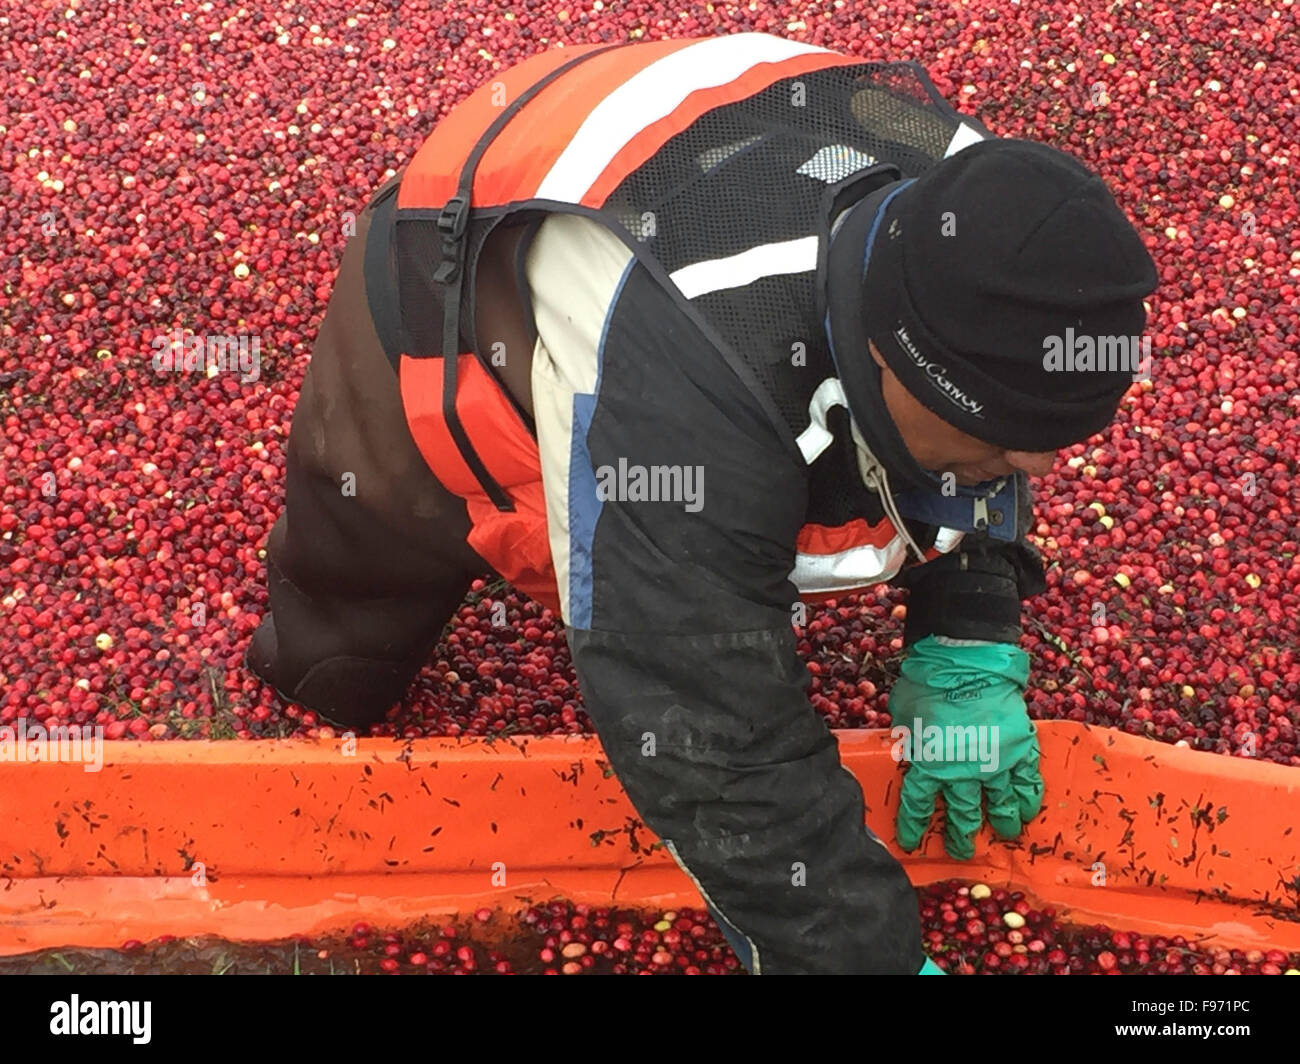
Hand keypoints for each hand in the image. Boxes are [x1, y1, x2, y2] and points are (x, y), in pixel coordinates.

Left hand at [887, 636, 1043, 859]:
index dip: (914, 826)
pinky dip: (1029, 798)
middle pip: (962, 813)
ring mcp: (994, 763)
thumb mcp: (905, 715)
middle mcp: (962, 772)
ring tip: (1005, 834)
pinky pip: (1027, 781)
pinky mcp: (1019, 749)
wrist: (966, 661)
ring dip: (1002, 821)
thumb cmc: (927, 683)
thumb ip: (910, 738)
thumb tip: (910, 747)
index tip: (911, 841)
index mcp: (928, 765)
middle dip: (960, 835)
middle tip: (962, 849)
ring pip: (1000, 803)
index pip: (918, 805)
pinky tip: (1030, 810)